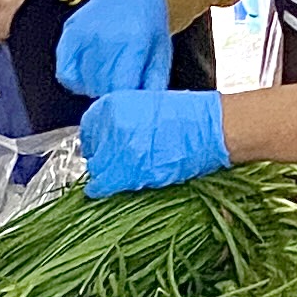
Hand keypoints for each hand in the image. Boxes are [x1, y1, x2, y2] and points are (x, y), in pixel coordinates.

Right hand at [56, 0, 174, 94]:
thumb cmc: (148, 24)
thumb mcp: (160, 55)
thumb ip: (151, 86)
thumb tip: (142, 112)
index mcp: (132, 43)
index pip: (119, 88)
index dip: (124, 102)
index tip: (128, 104)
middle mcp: (103, 38)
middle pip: (100, 87)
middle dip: (111, 94)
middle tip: (121, 86)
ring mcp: (82, 36)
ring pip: (83, 83)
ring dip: (94, 87)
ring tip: (108, 74)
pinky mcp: (68, 36)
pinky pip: (66, 74)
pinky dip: (77, 79)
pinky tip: (91, 71)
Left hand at [77, 88, 229, 195]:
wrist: (208, 129)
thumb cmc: (185, 117)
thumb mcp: (144, 107)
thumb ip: (122, 120)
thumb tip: (109, 137)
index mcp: (112, 106)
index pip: (88, 130)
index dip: (96, 142)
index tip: (100, 149)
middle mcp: (110, 125)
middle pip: (91, 151)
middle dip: (99, 159)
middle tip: (110, 165)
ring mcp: (117, 148)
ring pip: (96, 169)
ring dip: (102, 174)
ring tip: (113, 178)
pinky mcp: (126, 170)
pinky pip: (103, 184)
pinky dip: (100, 189)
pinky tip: (100, 191)